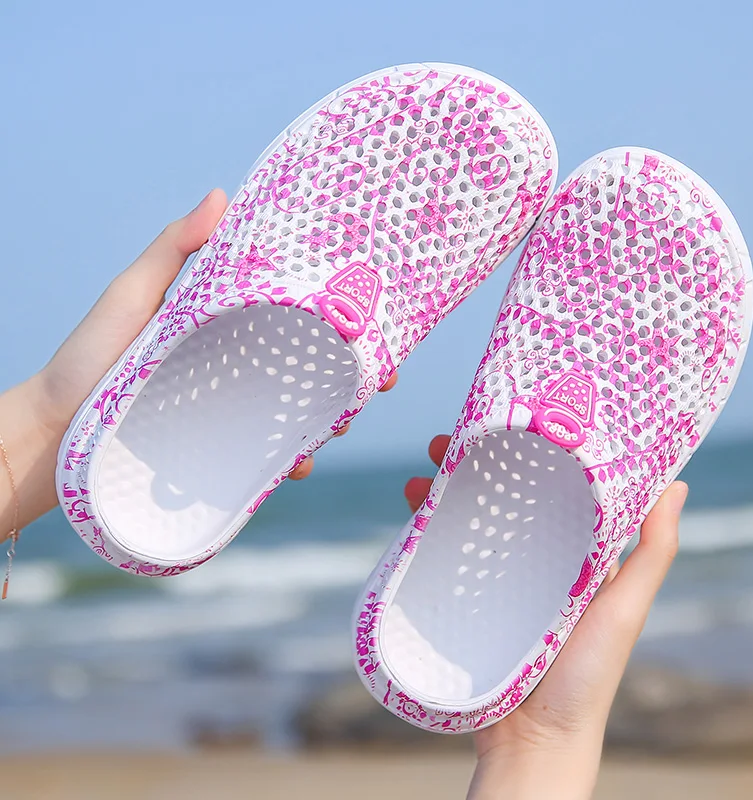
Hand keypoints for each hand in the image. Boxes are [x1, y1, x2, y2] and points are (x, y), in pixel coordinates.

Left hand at [2, 190, 394, 531]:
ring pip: (300, 416)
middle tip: (374, 381)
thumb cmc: (91, 353)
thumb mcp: (134, 294)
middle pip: (311, 372)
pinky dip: (291, 461)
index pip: (297, 324)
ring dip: (330, 420)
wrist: (57, 426)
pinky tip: (296, 463)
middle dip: (351, 378)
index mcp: (231, 331)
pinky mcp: (222, 453)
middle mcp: (239, 372)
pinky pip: (268, 458)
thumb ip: (175, 249)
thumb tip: (222, 194)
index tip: (374, 323)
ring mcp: (233, 415)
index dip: (341, 324)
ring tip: (338, 423)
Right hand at [405, 434, 686, 799]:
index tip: (509, 423)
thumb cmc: (588, 677)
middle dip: (473, 466)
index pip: (551, 490)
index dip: (531, 454)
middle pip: (501, 498)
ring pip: (467, 521)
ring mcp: (498, 581)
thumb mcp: (625, 609)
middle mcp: (535, 561)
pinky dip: (426, 530)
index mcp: (574, 555)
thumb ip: (651, 552)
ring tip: (420, 476)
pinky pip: (445, 557)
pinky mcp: (468, 601)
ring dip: (441, 493)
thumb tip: (676, 481)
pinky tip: (411, 513)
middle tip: (447, 442)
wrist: (533, 742)